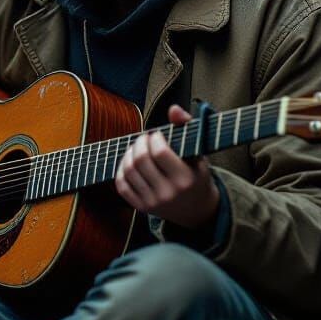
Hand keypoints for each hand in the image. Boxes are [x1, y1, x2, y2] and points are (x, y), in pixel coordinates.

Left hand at [115, 104, 219, 229]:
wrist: (197, 210)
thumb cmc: (197, 175)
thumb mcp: (199, 153)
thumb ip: (187, 127)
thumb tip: (173, 109)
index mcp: (186, 179)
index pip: (160, 152)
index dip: (154, 138)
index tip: (157, 135)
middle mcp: (168, 193)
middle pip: (141, 160)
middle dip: (139, 142)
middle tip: (144, 138)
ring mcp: (153, 202)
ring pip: (128, 171)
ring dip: (129, 153)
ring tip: (137, 148)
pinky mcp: (142, 208)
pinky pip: (122, 185)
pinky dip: (121, 169)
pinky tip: (130, 162)